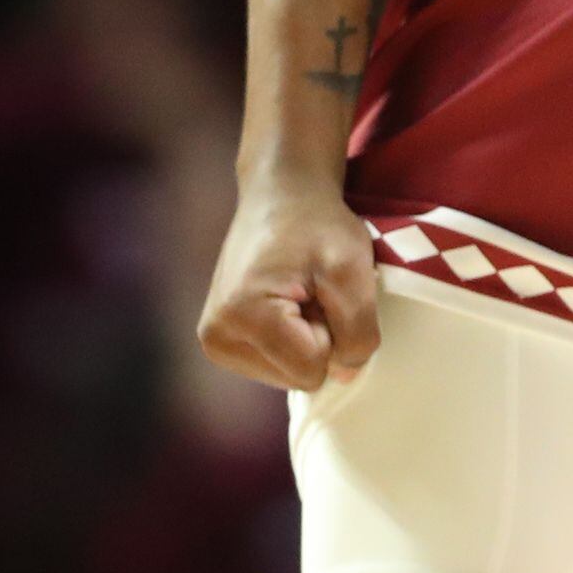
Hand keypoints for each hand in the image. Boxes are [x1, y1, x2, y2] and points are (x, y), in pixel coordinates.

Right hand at [196, 167, 381, 390]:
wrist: (281, 195)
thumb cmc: (318, 226)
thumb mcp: (353, 271)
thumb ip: (358, 332)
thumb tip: (345, 376)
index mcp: (242, 317)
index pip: (312, 370)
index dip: (333, 331)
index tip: (322, 290)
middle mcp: (216, 338)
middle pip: (298, 378)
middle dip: (317, 337)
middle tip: (312, 290)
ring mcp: (215, 342)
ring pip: (288, 375)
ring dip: (305, 338)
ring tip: (300, 293)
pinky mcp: (221, 341)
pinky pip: (276, 366)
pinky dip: (291, 340)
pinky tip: (286, 302)